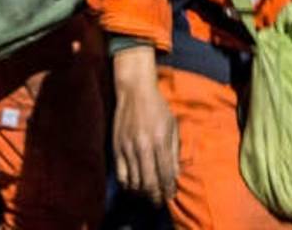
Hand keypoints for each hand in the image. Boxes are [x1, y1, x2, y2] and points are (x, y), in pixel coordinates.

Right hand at [112, 46, 179, 205]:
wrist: (135, 91)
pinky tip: (134, 185)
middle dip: (156, 196)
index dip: (168, 189)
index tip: (170, 195)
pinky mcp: (116, 147)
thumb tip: (175, 175)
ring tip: (148, 194)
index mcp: (160, 140)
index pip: (165, 174)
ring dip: (142, 193)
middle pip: (149, 183)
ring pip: (134, 182)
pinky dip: (128, 185)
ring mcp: (128, 147)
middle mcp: (143, 146)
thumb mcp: (172, 126)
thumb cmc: (157, 107)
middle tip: (159, 200)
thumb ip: (174, 152)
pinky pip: (121, 175)